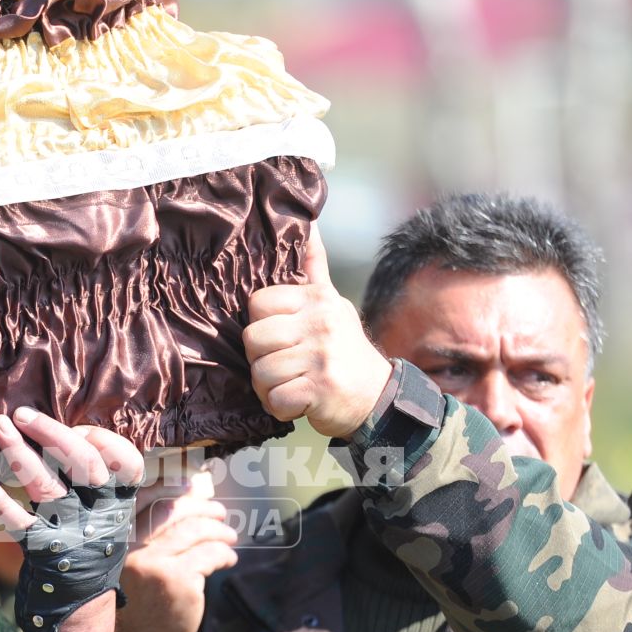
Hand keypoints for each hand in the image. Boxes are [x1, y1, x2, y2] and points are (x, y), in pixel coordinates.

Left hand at [0, 408, 143, 631]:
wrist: (82, 603)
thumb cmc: (91, 548)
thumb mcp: (111, 515)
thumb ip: (102, 480)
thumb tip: (87, 440)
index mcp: (118, 500)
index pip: (123, 459)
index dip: (100, 438)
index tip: (78, 430)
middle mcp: (97, 511)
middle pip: (81, 461)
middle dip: (50, 432)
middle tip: (21, 414)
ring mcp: (70, 529)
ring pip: (45, 484)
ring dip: (19, 452)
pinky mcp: (43, 548)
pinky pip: (20, 523)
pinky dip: (2, 504)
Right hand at [117, 470, 239, 631]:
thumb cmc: (141, 600)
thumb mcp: (135, 563)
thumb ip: (149, 536)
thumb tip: (188, 495)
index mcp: (117, 541)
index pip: (143, 500)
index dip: (169, 487)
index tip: (190, 484)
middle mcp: (130, 549)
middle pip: (172, 511)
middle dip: (201, 506)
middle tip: (220, 512)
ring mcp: (153, 563)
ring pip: (194, 530)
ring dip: (219, 530)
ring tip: (229, 536)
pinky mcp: (177, 580)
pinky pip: (209, 554)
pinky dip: (224, 553)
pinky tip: (228, 558)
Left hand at [245, 231, 393, 440]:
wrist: (379, 396)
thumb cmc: (344, 349)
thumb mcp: (332, 303)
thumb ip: (313, 268)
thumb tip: (309, 223)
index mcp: (318, 299)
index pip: (257, 303)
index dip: (261, 325)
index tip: (282, 337)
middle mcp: (320, 323)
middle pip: (253, 339)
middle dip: (261, 360)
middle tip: (284, 365)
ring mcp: (321, 357)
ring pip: (260, 373)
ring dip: (269, 388)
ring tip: (292, 384)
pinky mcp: (319, 389)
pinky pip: (274, 399)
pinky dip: (280, 407)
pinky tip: (298, 402)